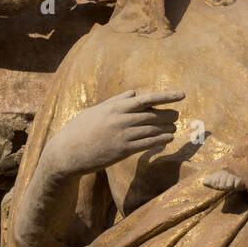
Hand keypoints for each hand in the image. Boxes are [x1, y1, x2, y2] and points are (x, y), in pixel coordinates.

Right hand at [44, 89, 183, 178]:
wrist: (66, 153)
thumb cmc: (79, 130)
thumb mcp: (96, 110)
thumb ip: (116, 101)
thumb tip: (133, 93)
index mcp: (115, 107)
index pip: (146, 99)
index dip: (166, 96)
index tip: (181, 94)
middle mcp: (121, 120)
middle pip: (152, 115)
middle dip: (168, 114)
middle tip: (177, 114)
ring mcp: (122, 136)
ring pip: (152, 130)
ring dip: (166, 128)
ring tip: (175, 128)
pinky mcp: (122, 151)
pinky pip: (146, 144)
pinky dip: (159, 140)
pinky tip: (168, 139)